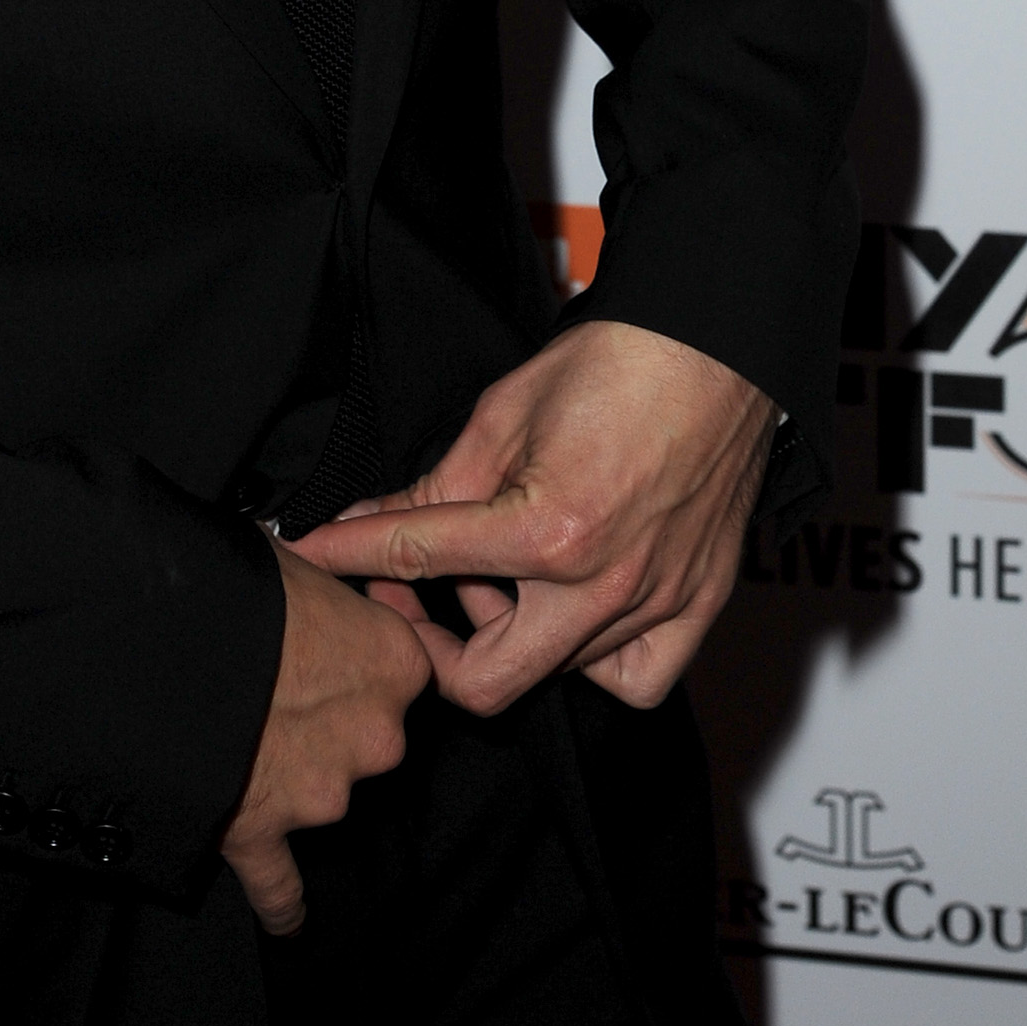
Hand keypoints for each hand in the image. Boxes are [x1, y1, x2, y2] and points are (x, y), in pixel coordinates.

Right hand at [219, 541, 433, 933]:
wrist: (151, 633)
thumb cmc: (228, 582)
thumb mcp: (293, 562)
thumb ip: (324, 591)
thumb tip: (314, 589)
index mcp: (393, 661)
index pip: (402, 666)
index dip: (358, 655)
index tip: (326, 648)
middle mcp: (374, 734)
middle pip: (366, 736)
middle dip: (325, 721)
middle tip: (274, 687)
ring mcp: (321, 791)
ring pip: (321, 794)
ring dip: (288, 774)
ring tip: (234, 732)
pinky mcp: (262, 832)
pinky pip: (280, 883)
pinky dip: (283, 902)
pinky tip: (290, 922)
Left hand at [284, 321, 775, 718]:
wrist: (716, 346)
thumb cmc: (615, 363)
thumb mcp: (503, 413)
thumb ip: (436, 485)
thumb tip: (367, 522)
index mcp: (548, 533)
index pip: (420, 559)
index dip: (349, 557)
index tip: (311, 557)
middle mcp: (604, 587)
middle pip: (488, 679)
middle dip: (428, 643)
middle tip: (405, 595)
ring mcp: (658, 604)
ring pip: (559, 672)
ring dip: (512, 632)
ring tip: (499, 574)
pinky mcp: (701, 604)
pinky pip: (640, 678)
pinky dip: (599, 661)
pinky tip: (577, 613)